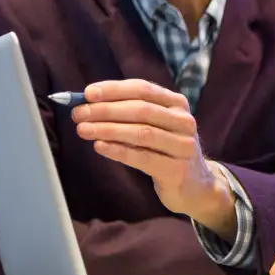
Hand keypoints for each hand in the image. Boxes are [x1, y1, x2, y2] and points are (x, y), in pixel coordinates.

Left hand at [71, 80, 236, 239]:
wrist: (196, 186)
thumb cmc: (166, 151)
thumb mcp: (156, 126)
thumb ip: (130, 112)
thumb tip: (89, 102)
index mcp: (177, 103)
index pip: (143, 89)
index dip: (114, 89)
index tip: (87, 93)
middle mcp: (184, 121)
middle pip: (140, 110)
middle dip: (105, 110)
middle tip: (78, 114)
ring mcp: (183, 146)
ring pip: (141, 133)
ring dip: (108, 129)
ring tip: (83, 130)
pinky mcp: (177, 170)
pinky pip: (143, 158)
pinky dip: (119, 151)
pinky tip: (99, 147)